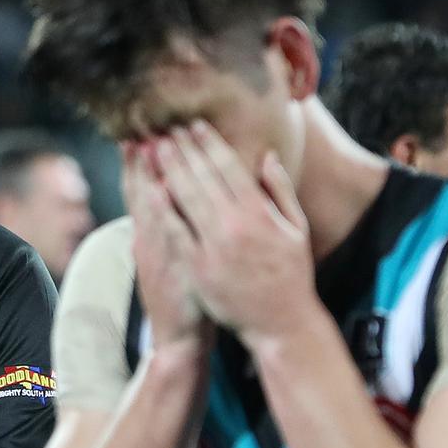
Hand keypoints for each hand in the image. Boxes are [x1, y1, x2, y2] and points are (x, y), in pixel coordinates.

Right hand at [122, 139, 211, 348]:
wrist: (179, 339)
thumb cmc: (183, 300)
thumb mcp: (169, 263)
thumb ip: (169, 232)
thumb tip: (169, 205)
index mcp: (149, 237)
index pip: (141, 192)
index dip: (136, 166)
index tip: (135, 137)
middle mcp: (147, 241)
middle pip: (139, 194)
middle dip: (138, 162)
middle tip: (137, 129)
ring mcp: (156, 254)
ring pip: (147, 208)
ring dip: (145, 177)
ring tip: (145, 146)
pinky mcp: (169, 267)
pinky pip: (164, 233)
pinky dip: (159, 212)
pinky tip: (159, 190)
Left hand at [154, 121, 320, 342]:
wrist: (280, 323)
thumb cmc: (290, 274)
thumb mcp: (297, 229)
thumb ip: (280, 190)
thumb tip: (266, 155)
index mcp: (259, 213)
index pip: (229, 168)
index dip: (209, 143)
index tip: (194, 125)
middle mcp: (235, 226)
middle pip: (203, 177)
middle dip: (183, 149)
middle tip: (166, 128)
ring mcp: (213, 247)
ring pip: (185, 199)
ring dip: (168, 170)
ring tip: (155, 147)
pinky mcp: (197, 267)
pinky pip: (175, 232)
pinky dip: (162, 210)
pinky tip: (150, 189)